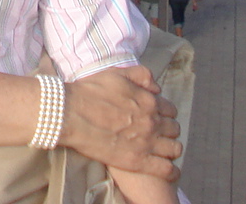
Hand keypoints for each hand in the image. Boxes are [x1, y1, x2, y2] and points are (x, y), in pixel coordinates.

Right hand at [60, 65, 181, 180]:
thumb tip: (157, 88)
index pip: (170, 110)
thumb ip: (141, 75)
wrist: (71, 113)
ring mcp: (147, 142)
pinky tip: (169, 170)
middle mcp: (152, 121)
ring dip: (171, 149)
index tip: (157, 118)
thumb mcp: (116, 74)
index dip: (164, 113)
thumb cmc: (90, 92)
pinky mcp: (138, 161)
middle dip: (168, 130)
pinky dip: (172, 171)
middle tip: (158, 134)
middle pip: (174, 129)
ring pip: (174, 149)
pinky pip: (167, 170)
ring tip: (163, 151)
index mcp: (149, 101)